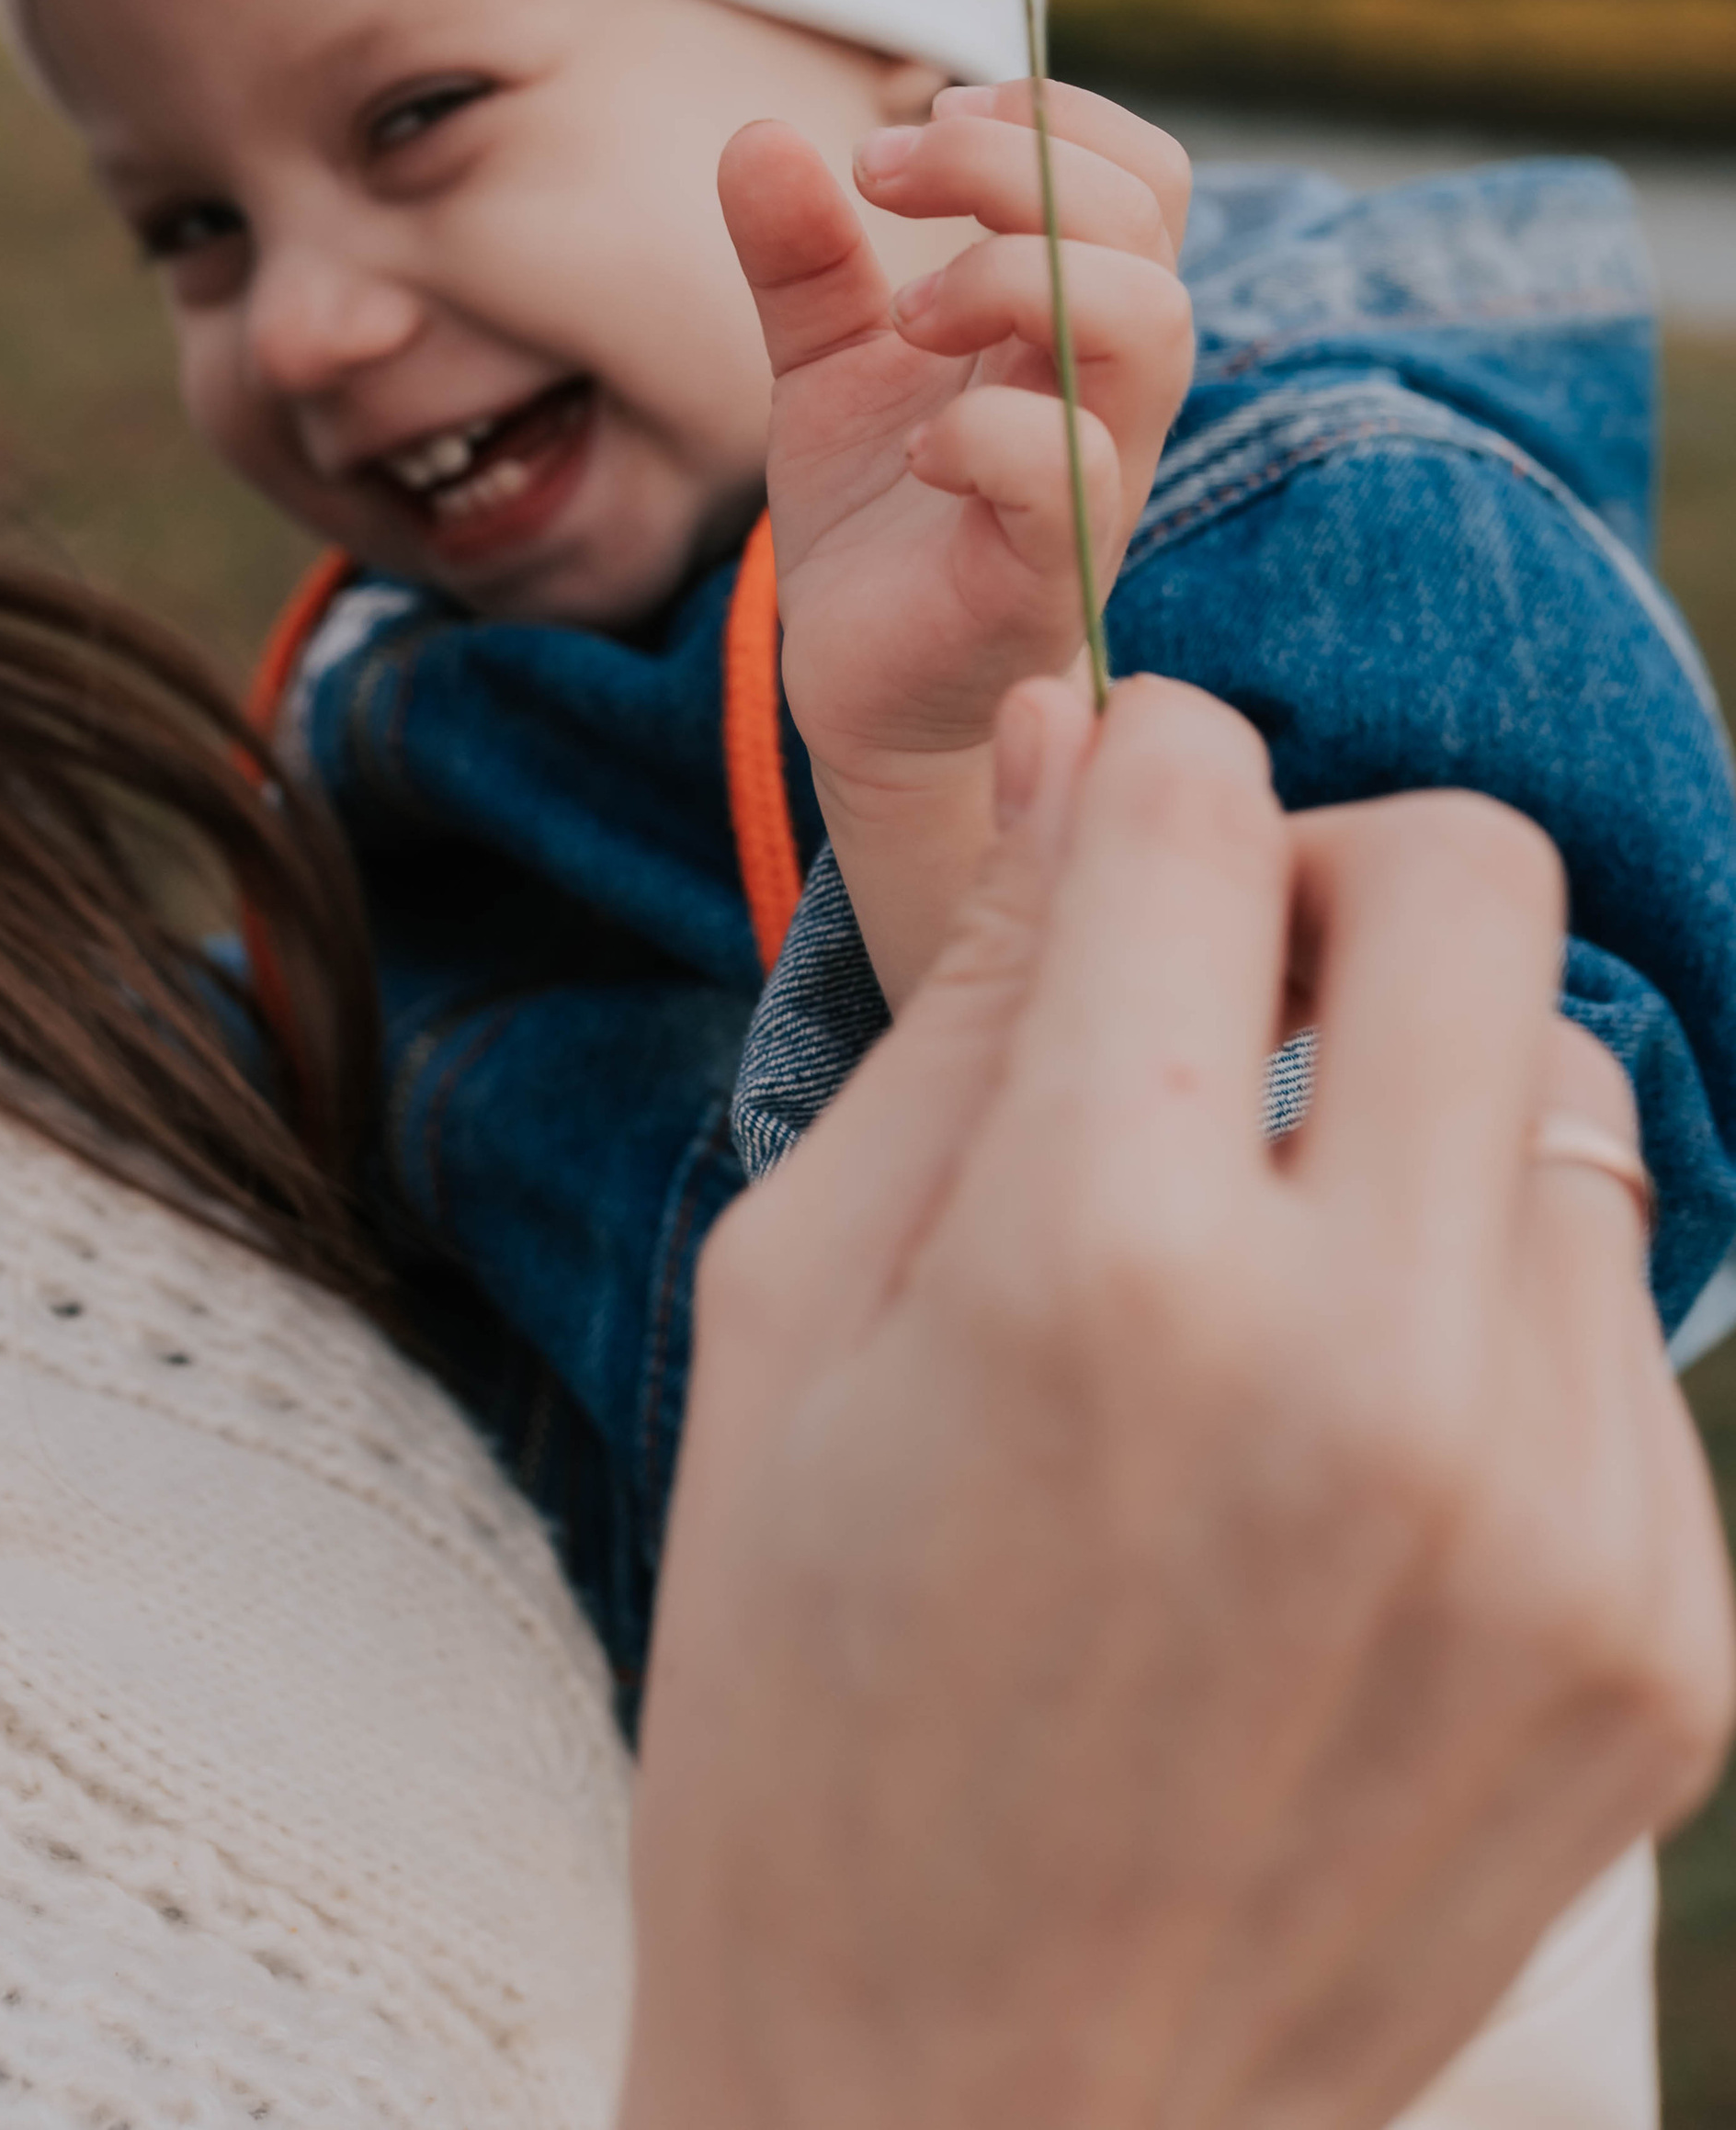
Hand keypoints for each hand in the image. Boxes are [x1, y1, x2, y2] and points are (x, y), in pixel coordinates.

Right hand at [620, 678, 1733, 2129]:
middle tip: (1237, 1001)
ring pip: (1578, 1098)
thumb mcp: (793, 1312)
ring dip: (1429, 1115)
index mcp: (1098, 1265)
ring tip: (1284, 1283)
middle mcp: (1370, 1366)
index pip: (1208, 802)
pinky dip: (1500, 1318)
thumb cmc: (805, 1706)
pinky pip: (1624, 1331)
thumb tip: (1095, 735)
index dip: (1152, 766)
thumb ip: (974, 1002)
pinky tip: (1357, 1462)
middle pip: (1479, 883)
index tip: (1129, 832)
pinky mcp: (1668, 1648)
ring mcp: (1557, 1520)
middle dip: (1340, 877)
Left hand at [719, 77, 1194, 999]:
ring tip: (905, 314)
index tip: (920, 122)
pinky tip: (914, 448)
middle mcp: (1105, 389)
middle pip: (1144, 223)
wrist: (865, 688)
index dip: (1053, 120)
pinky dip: (983, 431)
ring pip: (1149, 324)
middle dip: (1012, 167)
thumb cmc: (880, 516)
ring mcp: (1093, 479)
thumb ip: (802, 254)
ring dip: (1012, 277)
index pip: (1142, 177)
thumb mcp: (825, 362)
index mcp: (1070, 322)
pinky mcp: (1050, 570)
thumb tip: (758, 135)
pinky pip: (1068, 469)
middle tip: (881, 176)